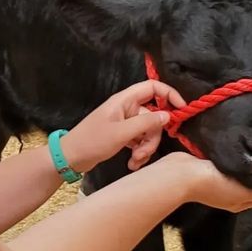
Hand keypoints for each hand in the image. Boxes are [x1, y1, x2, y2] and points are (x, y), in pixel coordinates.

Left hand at [63, 80, 184, 173]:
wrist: (70, 158)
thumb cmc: (91, 141)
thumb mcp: (121, 133)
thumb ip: (146, 123)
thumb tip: (168, 115)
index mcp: (124, 100)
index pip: (153, 87)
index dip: (169, 94)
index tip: (181, 110)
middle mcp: (126, 108)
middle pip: (153, 116)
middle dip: (153, 136)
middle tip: (144, 152)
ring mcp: (125, 123)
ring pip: (148, 131)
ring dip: (146, 148)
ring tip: (135, 160)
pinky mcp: (123, 136)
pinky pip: (140, 140)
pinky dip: (139, 152)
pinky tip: (132, 163)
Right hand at [162, 151, 251, 209]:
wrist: (183, 173)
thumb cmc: (213, 185)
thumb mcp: (242, 193)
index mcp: (239, 202)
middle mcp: (230, 193)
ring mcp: (219, 179)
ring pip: (241, 173)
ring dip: (249, 165)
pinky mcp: (211, 167)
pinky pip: (229, 163)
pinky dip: (236, 158)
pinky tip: (240, 148)